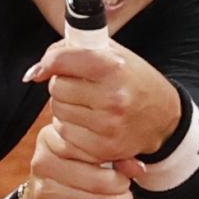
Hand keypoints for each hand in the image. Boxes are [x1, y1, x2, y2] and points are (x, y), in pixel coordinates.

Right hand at [14, 121, 135, 198]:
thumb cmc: (71, 172)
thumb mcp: (87, 155)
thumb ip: (115, 153)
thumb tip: (139, 168)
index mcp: (50, 139)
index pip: (94, 147)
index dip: (116, 156)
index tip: (123, 165)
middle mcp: (43, 164)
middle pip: (101, 180)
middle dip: (123, 185)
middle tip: (125, 185)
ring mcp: (45, 193)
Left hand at [21, 38, 181, 166]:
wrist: (164, 117)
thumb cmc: (133, 80)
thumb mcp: (113, 55)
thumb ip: (74, 51)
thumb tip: (34, 72)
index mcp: (114, 67)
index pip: (62, 59)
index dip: (50, 61)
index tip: (48, 66)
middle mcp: (113, 96)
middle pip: (56, 88)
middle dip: (62, 85)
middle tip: (81, 87)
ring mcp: (109, 125)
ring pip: (58, 112)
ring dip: (65, 107)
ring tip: (87, 104)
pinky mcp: (106, 148)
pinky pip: (66, 134)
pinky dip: (71, 127)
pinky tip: (88, 122)